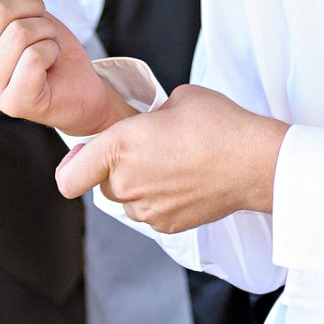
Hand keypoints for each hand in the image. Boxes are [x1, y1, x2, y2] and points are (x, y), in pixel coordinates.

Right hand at [0, 0, 131, 135]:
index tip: (25, 7)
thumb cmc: (44, 48)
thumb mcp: (17, 12)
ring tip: (47, 47)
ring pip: (19, 32)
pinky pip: (35, 56)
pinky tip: (51, 65)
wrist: (77, 87)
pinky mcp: (15, 104)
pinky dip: (53, 51)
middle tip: (42, 27)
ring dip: (46, 32)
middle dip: (32, 9)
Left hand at [54, 84, 288, 232]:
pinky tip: (187, 182)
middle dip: (119, 169)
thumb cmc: (220, 125)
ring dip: (140, 186)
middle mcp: (126, 182)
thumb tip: (152, 125)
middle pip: (102, 184)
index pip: (69, 176)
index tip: (86, 159)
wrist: (255, 161)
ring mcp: (146, 209)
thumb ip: (150, 116)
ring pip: (128, 199)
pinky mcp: (168, 225)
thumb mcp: (177, 99)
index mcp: (119, 146)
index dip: (73, 167)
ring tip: (174, 166)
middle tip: (151, 150)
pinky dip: (162, 200)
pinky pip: (151, 212)